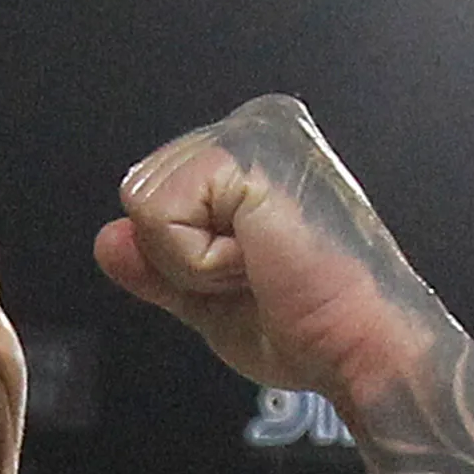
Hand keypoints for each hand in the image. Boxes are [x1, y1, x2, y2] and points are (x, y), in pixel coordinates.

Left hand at [93, 95, 451, 403]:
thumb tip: (109, 240)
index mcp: (254, 151)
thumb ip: (158, 267)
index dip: (184, 257)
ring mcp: (253, 130)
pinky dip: (198, 261)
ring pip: (144, 203)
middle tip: (260, 273)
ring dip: (193, 261)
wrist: (364, 348)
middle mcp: (256, 125)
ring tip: (263, 266)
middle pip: (140, 193)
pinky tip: (260, 261)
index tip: (257, 274)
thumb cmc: (315, 327)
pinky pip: (160, 217)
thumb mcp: (212, 300)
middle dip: (183, 257)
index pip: (154, 196)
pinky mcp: (245, 152)